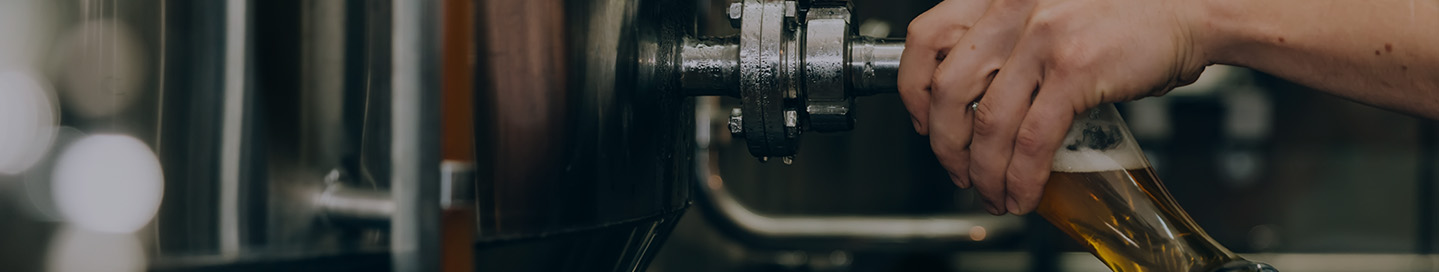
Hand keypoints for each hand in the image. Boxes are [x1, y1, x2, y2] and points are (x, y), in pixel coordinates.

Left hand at [898, 0, 1208, 214]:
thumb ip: (1011, 38)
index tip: (922, 119)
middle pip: (946, 89)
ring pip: (986, 122)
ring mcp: (1042, 37)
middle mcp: (1013, 6)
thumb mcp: (1050, 7)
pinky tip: (1022, 192)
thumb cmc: (1129, 9)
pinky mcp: (1075, 70)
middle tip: (956, 168)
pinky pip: (1032, 139)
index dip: (913, 89)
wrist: (1195, 4)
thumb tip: (980, 97)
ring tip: (992, 192)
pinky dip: (1021, 176)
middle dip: (944, 143)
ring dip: (983, 171)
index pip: (926, 38)